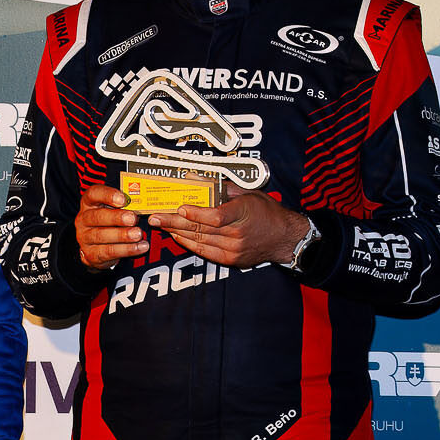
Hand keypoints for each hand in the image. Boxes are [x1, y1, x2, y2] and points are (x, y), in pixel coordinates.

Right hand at [74, 184, 146, 268]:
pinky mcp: (90, 254)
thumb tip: (147, 200)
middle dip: (117, 218)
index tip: (123, 199)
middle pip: (97, 216)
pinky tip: (140, 247)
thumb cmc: (113, 221)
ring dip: (122, 235)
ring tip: (138, 234)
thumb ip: (128, 204)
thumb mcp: (118, 209)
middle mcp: (84, 219)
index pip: (93, 193)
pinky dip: (126, 250)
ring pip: (101, 236)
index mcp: (90, 203)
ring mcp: (84, 237)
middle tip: (133, 219)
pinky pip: (108, 252)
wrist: (100, 247)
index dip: (107, 195)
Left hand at [149, 187, 310, 268]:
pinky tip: (177, 236)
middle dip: (174, 222)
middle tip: (154, 217)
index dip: (197, 214)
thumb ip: (221, 187)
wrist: (284, 238)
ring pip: (199, 240)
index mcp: (245, 213)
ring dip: (176, 232)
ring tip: (159, 225)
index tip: (180, 208)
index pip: (217, 216)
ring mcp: (234, 249)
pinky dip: (188, 243)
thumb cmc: (266, 212)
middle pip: (201, 228)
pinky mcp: (231, 259)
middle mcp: (238, 233)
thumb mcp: (249, 193)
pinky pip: (204, 251)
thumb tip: (194, 179)